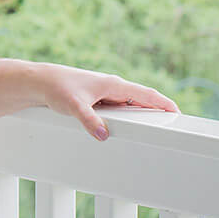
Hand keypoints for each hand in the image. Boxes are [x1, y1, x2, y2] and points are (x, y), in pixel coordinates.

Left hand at [37, 64, 178, 140]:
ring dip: (143, 115)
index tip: (179, 114)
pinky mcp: (98, 100)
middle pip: (142, 100)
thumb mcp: (74, 106)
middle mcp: (112, 87)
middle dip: (158, 111)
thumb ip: (89, 120)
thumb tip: (104, 135)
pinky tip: (131, 128)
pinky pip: (120, 109)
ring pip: (131, 105)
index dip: (164, 103)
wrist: (40, 82)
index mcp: (113, 84)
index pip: (147, 94)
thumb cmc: (56, 88)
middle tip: (173, 127)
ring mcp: (105, 93)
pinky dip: (129, 117)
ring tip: (157, 130)